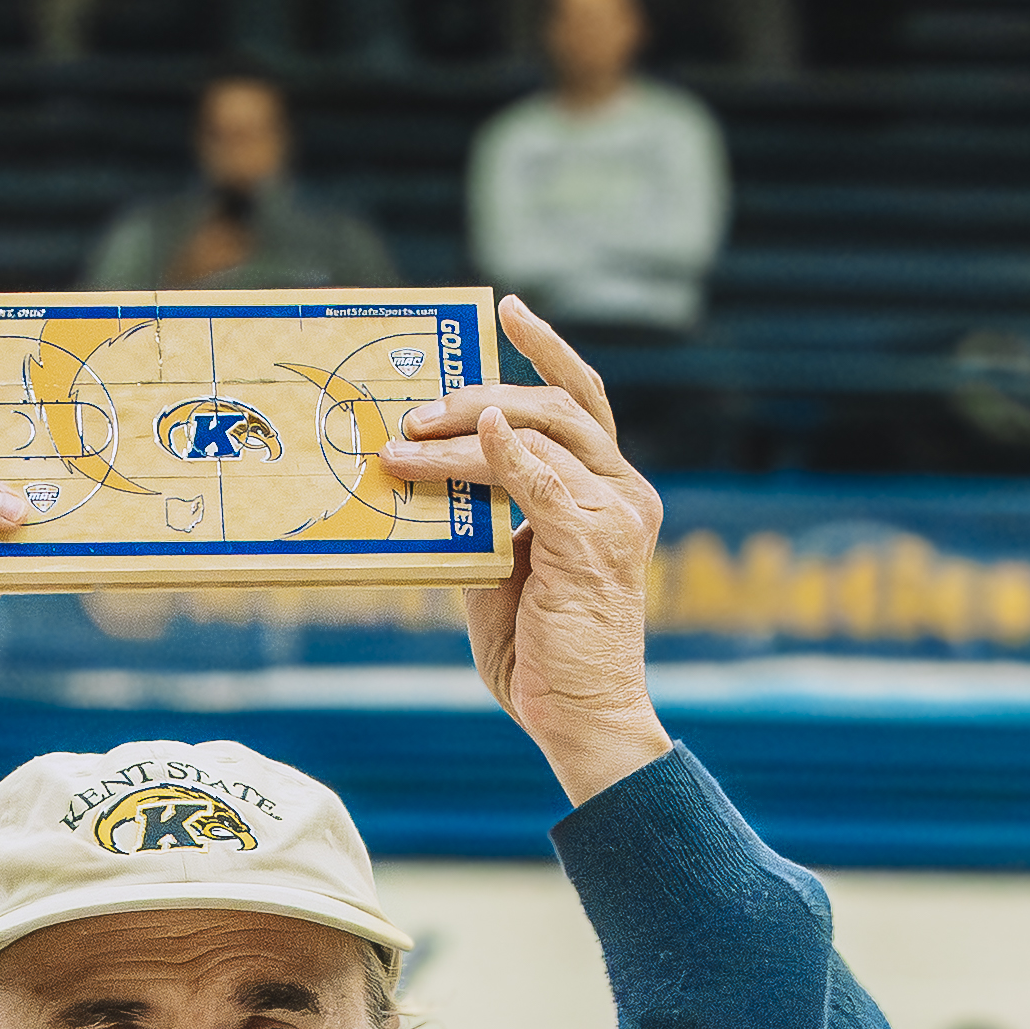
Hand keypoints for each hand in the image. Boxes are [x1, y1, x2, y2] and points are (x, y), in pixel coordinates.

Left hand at [373, 298, 670, 800]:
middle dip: (478, 396)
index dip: (545, 350)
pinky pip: (540, 478)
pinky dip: (501, 453)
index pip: (579, 400)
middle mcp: (625, 490)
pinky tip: (469, 440)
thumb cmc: (541, 654)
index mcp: (609, 490)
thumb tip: (424, 479)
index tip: (506, 310)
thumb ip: (479, 519)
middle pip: (555, 405)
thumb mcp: (497, 572)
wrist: (578, 717)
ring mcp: (615, 511)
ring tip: (404, 446)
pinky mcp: (592, 539)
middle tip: (414, 413)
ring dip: (462, 433)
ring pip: (536, 436)